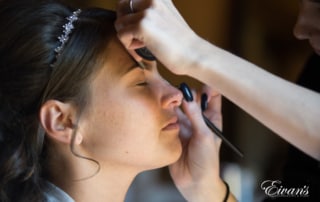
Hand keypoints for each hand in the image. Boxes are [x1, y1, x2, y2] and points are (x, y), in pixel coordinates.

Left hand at [115, 0, 199, 74]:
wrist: (193, 54)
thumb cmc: (180, 42)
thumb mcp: (166, 16)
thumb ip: (150, 11)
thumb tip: (126, 15)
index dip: (129, 14)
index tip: (138, 29)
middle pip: (121, 6)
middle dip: (125, 23)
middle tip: (136, 37)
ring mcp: (147, 12)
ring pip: (119, 22)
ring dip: (127, 36)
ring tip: (142, 45)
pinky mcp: (142, 26)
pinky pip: (121, 34)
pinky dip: (128, 46)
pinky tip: (142, 49)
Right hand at [169, 86, 226, 201]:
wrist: (194, 182)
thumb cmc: (207, 161)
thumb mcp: (204, 136)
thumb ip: (196, 116)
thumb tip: (187, 96)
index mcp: (212, 118)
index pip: (211, 95)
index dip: (207, 85)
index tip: (200, 74)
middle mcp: (198, 119)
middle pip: (191, 99)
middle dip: (184, 92)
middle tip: (176, 89)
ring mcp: (185, 125)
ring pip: (178, 108)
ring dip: (172, 103)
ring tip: (165, 96)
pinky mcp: (173, 132)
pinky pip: (167, 118)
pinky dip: (164, 113)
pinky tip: (159, 108)